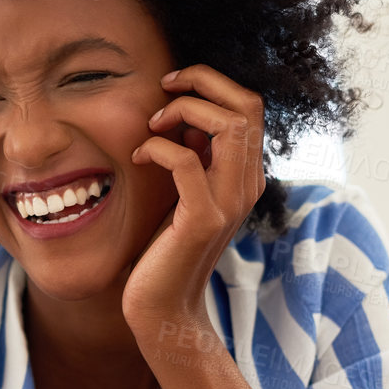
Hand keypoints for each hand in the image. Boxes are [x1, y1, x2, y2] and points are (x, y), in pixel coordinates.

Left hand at [124, 64, 265, 328]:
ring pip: (228, 124)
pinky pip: (185, 161)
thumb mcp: (186, 193)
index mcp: (245, 174)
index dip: (211, 83)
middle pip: (246, 105)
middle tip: (162, 92)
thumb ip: (197, 156)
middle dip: (201, 82)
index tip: (172, 87)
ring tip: (151, 127)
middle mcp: (247, 184)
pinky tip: (138, 158)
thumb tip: (189, 116)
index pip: (249, 106)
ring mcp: (229, 202)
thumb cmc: (167, 247)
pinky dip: (158, 147)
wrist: (165, 306)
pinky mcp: (202, 219)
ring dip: (182, 110)